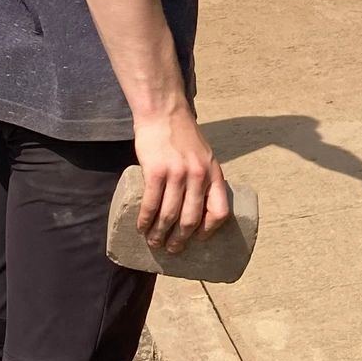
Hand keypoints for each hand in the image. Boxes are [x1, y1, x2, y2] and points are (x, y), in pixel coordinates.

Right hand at [133, 105, 230, 256]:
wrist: (163, 111)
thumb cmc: (182, 134)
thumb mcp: (204, 154)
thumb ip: (203, 177)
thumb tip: (196, 206)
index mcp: (213, 173)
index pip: (220, 211)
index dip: (210, 230)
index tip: (199, 238)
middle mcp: (198, 175)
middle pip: (191, 219)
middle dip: (180, 239)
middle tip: (171, 249)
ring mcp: (177, 173)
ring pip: (169, 215)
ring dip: (160, 233)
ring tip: (154, 241)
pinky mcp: (156, 171)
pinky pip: (151, 203)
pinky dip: (145, 220)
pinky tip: (141, 227)